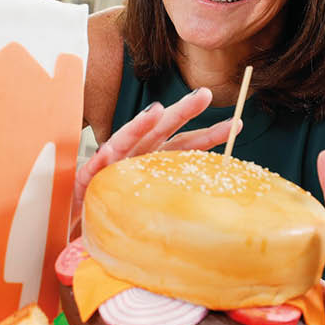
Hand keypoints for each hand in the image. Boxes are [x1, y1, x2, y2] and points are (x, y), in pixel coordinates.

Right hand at [71, 88, 238, 230]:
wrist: (87, 230)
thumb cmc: (124, 216)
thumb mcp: (158, 205)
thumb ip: (179, 195)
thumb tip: (220, 200)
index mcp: (156, 161)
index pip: (185, 144)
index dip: (209, 134)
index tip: (237, 125)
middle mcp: (136, 157)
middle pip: (161, 130)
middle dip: (182, 111)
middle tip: (206, 95)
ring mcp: (110, 166)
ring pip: (125, 140)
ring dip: (139, 126)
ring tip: (155, 112)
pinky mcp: (86, 181)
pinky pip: (92, 170)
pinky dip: (99, 160)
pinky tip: (107, 152)